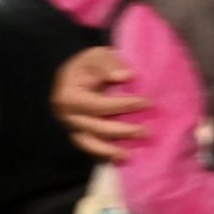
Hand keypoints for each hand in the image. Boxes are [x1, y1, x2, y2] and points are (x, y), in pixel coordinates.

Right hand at [53, 46, 148, 161]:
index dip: (123, 106)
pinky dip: (104, 154)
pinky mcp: (78, 134)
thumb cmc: (89, 64)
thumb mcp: (97, 55)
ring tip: (129, 156)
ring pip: (89, 144)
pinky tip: (120, 158)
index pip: (98, 105)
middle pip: (95, 128)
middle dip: (122, 131)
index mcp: (68, 96)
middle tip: (146, 132)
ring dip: (110, 151)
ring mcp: (71, 127)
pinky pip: (90, 148)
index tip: (146, 103)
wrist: (79, 74)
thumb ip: (109, 64)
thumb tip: (125, 76)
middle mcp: (67, 115)